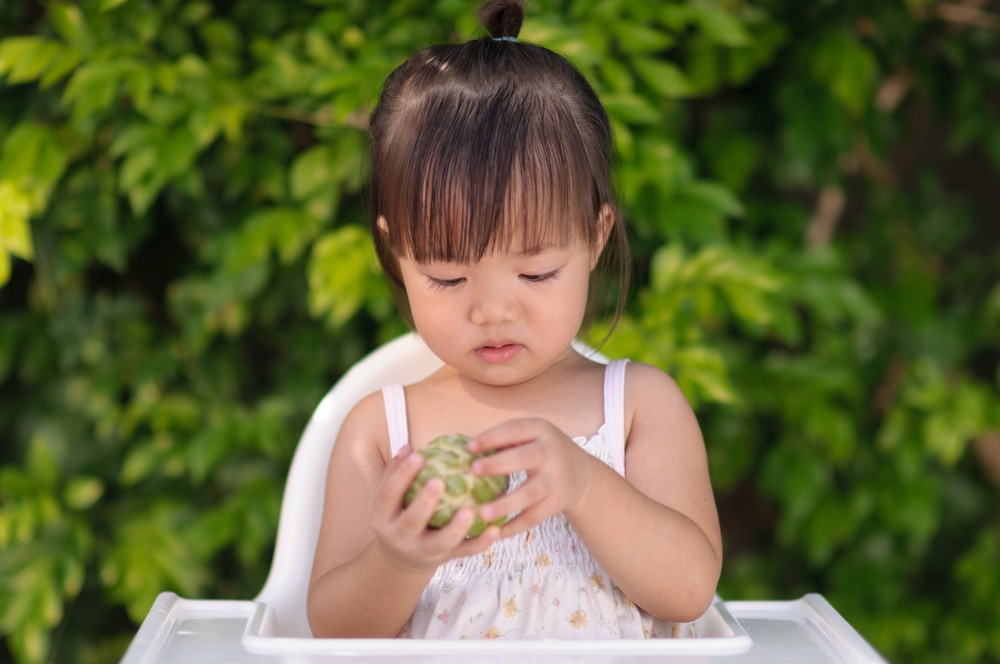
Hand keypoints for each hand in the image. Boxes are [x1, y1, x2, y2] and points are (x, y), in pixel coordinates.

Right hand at [369, 445, 499, 572]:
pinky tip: (495, 528)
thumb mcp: (390, 499)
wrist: (402, 560)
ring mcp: (423, 551)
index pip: (388, 495)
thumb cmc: (399, 515)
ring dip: (456, 528)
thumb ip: (396, 474)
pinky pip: (464, 551)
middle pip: (411, 521)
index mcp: (383, 518)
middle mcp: (400, 537)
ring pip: (440, 542)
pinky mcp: (445, 558)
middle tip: (439, 481)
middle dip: (424, 502)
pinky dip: (481, 542)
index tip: (418, 455)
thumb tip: (408, 448)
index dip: (401, 475)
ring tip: (468, 511)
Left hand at [468, 418, 594, 536]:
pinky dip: (516, 526)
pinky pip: (535, 516)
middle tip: (474, 470)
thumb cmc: (541, 451)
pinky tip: (496, 533)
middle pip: (526, 457)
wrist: (580, 473)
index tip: (469, 447)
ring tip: (482, 514)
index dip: (493, 437)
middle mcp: (551, 452)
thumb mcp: (531, 437)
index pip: (516, 430)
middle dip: (500, 464)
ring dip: (507, 503)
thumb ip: (505, 441)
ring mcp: (556, 479)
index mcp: (541, 430)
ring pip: (531, 492)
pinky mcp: (558, 502)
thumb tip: (462, 450)